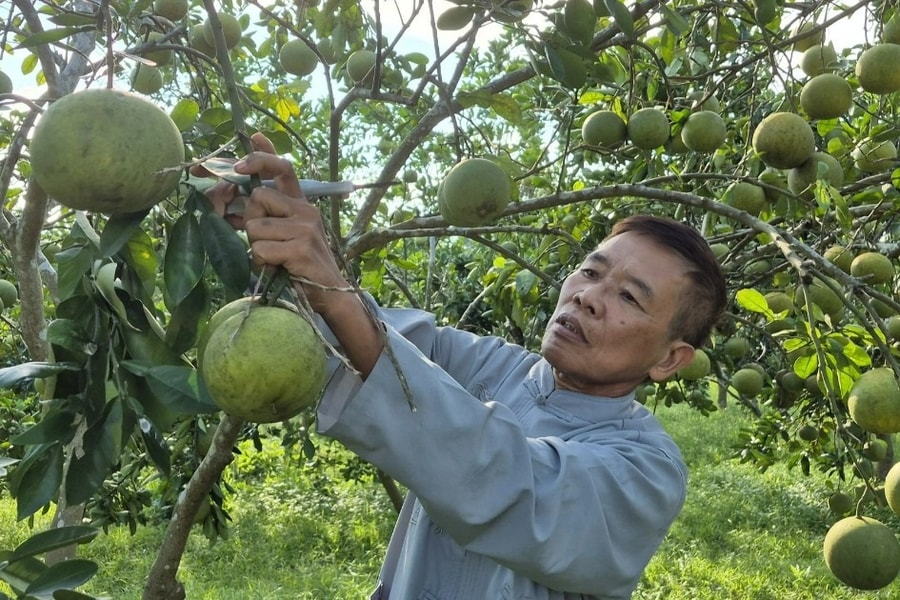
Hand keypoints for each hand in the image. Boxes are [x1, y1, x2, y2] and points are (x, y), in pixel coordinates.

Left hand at [228, 133, 348, 316]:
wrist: (331, 293)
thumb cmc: (301, 265)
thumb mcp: (284, 236)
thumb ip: (264, 218)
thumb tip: (230, 208)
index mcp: (301, 204)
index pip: (283, 168)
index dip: (260, 157)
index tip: (241, 162)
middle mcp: (306, 210)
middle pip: (259, 195)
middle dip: (251, 219)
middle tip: (265, 241)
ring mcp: (305, 228)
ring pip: (255, 225)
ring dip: (256, 246)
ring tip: (274, 258)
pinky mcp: (301, 248)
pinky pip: (261, 249)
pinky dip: (262, 262)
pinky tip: (277, 268)